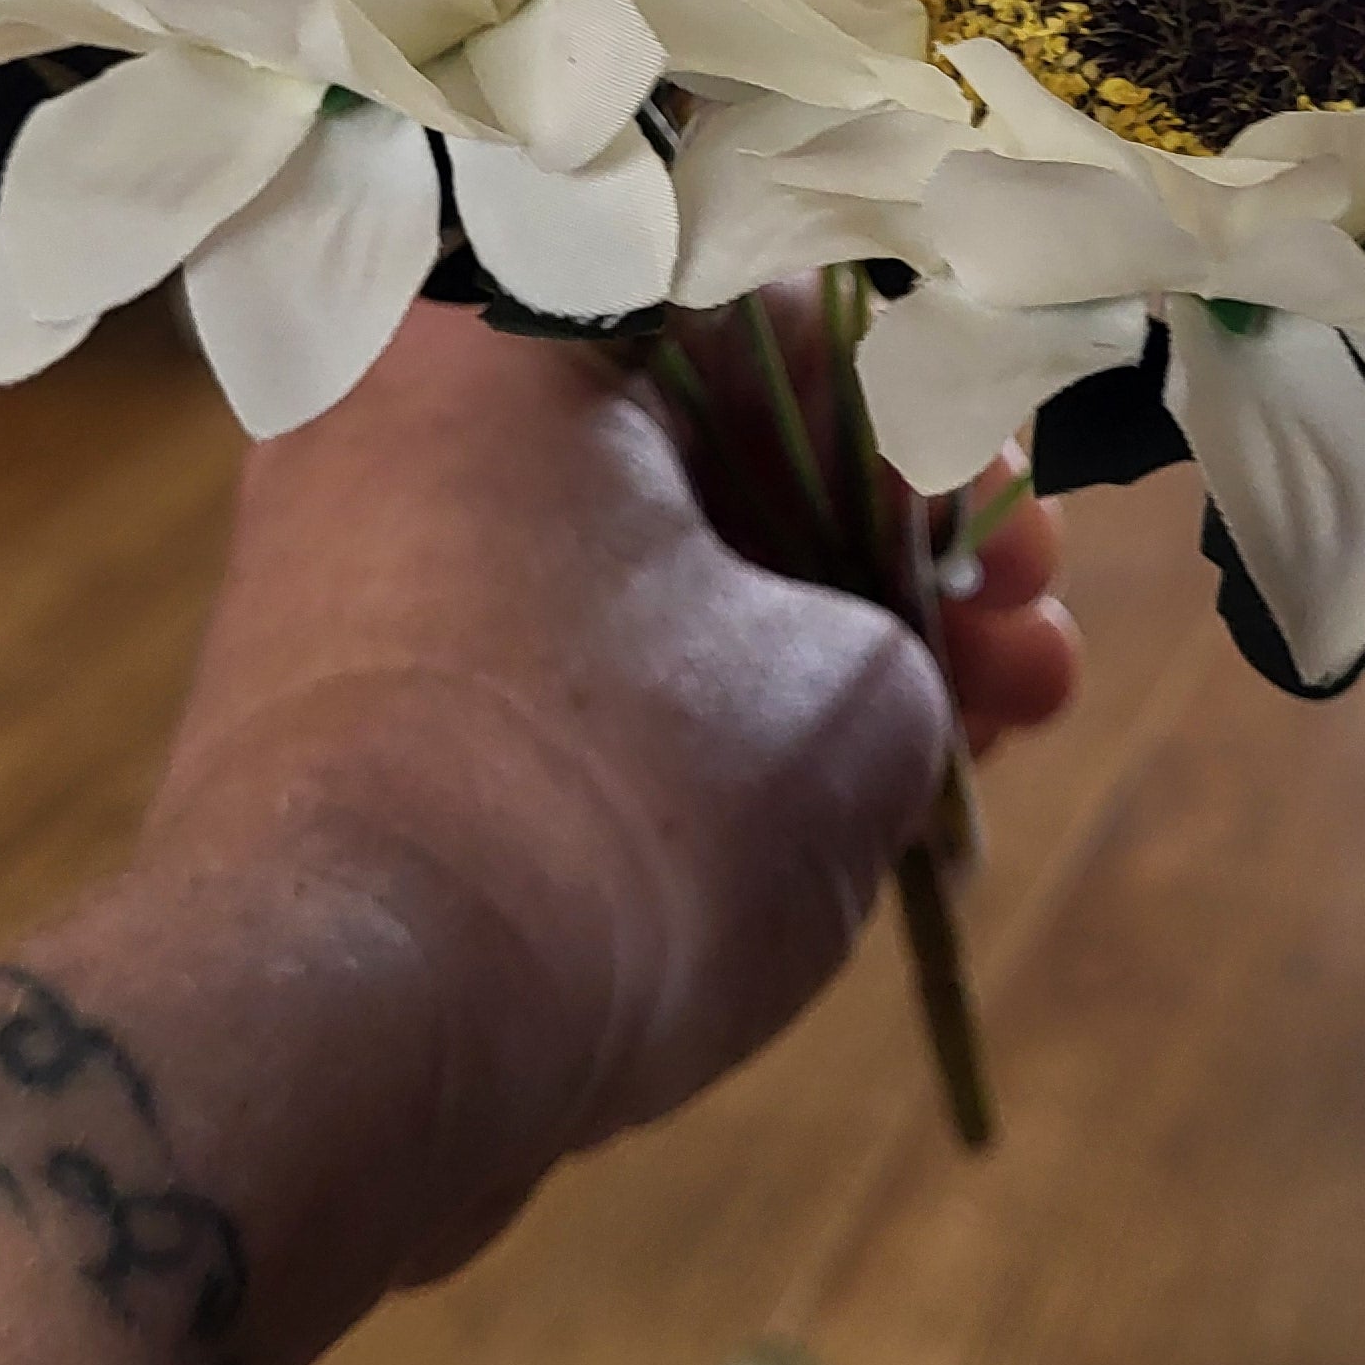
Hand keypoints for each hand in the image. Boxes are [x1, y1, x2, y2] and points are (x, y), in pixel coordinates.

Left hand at [133, 302, 1071, 1274]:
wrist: (336, 1047)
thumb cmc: (617, 808)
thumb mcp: (858, 698)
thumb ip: (910, 633)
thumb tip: (888, 653)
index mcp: (507, 327)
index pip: (777, 317)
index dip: (940, 434)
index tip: (1022, 544)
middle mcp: (400, 411)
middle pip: (710, 451)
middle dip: (898, 558)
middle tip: (1029, 642)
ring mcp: (356, 571)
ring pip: (643, 577)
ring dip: (822, 650)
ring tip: (988, 742)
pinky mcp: (346, 719)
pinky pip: (557, 674)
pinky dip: (694, 723)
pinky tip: (838, 813)